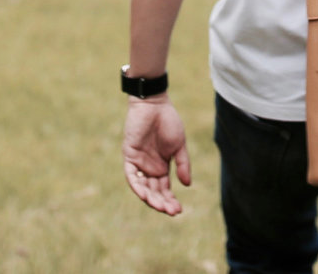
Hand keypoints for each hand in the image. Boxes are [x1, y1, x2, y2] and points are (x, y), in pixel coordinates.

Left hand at [122, 97, 192, 215]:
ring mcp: (139, 163)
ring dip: (150, 198)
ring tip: (160, 207)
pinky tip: (145, 195)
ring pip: (143, 187)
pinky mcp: (129, 156)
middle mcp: (149, 169)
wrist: (155, 105)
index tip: (179, 210)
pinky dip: (137, 186)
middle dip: (162, 202)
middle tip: (171, 211)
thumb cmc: (168, 122)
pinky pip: (131, 176)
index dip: (171, 200)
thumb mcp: (179, 146)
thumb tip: (187, 185)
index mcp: (162, 167)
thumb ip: (182, 164)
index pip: (165, 190)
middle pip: (154, 191)